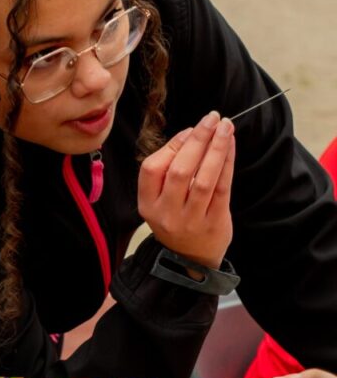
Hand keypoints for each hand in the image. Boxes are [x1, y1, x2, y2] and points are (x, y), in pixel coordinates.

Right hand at [138, 112, 234, 267]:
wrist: (191, 259)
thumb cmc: (176, 219)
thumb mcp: (159, 200)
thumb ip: (168, 170)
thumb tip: (192, 134)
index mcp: (148, 204)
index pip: (152, 169)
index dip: (172, 146)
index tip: (191, 131)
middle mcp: (166, 213)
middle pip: (179, 171)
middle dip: (197, 141)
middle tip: (211, 118)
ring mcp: (190, 220)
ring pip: (203, 179)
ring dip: (216, 149)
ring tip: (225, 127)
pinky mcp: (214, 223)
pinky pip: (222, 189)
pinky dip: (226, 164)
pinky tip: (230, 146)